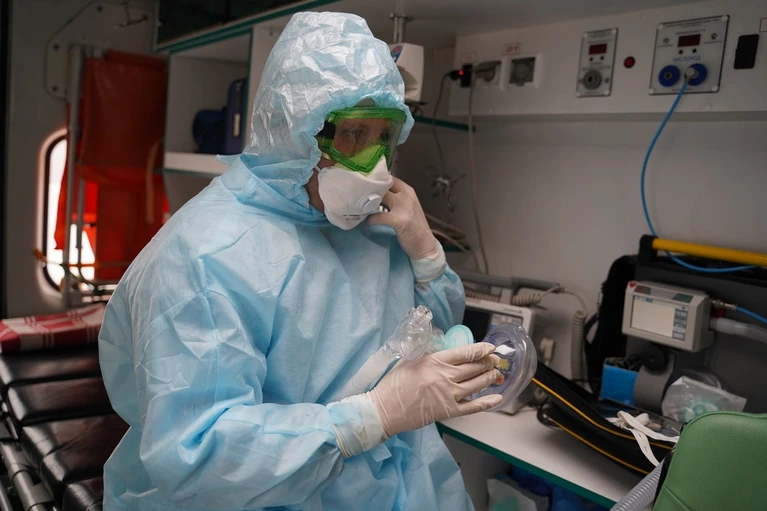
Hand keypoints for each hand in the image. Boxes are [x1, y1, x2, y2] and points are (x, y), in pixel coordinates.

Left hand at [368, 178, 439, 259]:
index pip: (389, 178)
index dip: (376, 180)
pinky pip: (379, 216)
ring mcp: (404, 208)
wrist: (425, 245)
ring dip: (368, 202)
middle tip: (359, 196)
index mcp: (408, 190)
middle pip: (383, 185)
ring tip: (361, 208)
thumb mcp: (406, 207)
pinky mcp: (400, 221)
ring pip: (381, 197)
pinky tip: (368, 223)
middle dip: (370, 190)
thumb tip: (374, 194)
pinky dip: (371, 220)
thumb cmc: (413, 227)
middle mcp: (406, 195)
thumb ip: (394, 198)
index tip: (364, 185)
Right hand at [368, 343, 502, 436]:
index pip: (465, 352)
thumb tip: (444, 348)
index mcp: (434, 360)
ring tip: (496, 373)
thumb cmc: (393, 384)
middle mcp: (444, 376)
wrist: (384, 410)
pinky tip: (497, 398)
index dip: (482, 349)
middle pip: (475, 366)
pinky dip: (487, 402)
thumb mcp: (409, 360)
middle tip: (495, 360)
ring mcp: (448, 395)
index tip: (490, 347)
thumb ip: (428, 353)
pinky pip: (473, 407)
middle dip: (489, 362)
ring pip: (477, 384)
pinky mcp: (448, 411)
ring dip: (490, 377)